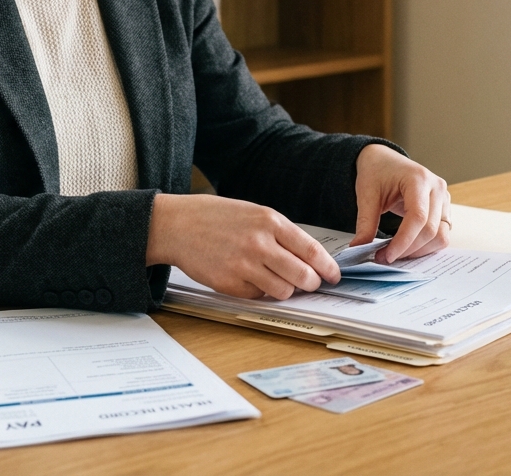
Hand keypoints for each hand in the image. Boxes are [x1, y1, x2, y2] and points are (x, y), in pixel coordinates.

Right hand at [145, 194, 339, 299]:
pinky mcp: (230, 284)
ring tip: (274, 279)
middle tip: (309, 283)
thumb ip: (280, 234)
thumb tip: (308, 258)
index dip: (327, 267)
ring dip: (285, 289)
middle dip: (310, 284)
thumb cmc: (215, 217)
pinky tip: (248, 277)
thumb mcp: (253, 213)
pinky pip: (258, 297)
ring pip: (283, 291)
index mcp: (269, 221)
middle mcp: (260, 243)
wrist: (177, 225)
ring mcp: (244, 265)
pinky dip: (259, 292)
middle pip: (303, 276)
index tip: (333, 275)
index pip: (311, 250)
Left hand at [352, 144, 450, 262]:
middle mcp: (437, 188)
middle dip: (408, 249)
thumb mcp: (366, 194)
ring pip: (441, 236)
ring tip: (396, 254)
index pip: (418, 217)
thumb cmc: (376, 171)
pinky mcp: (443, 209)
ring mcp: (444, 199)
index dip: (403, 241)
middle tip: (385, 258)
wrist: (383, 159)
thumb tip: (359, 249)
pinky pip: (441, 234)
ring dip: (419, 251)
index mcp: (418, 179)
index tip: (386, 256)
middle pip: (431, 230)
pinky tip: (407, 248)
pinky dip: (425, 246)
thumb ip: (365, 223)